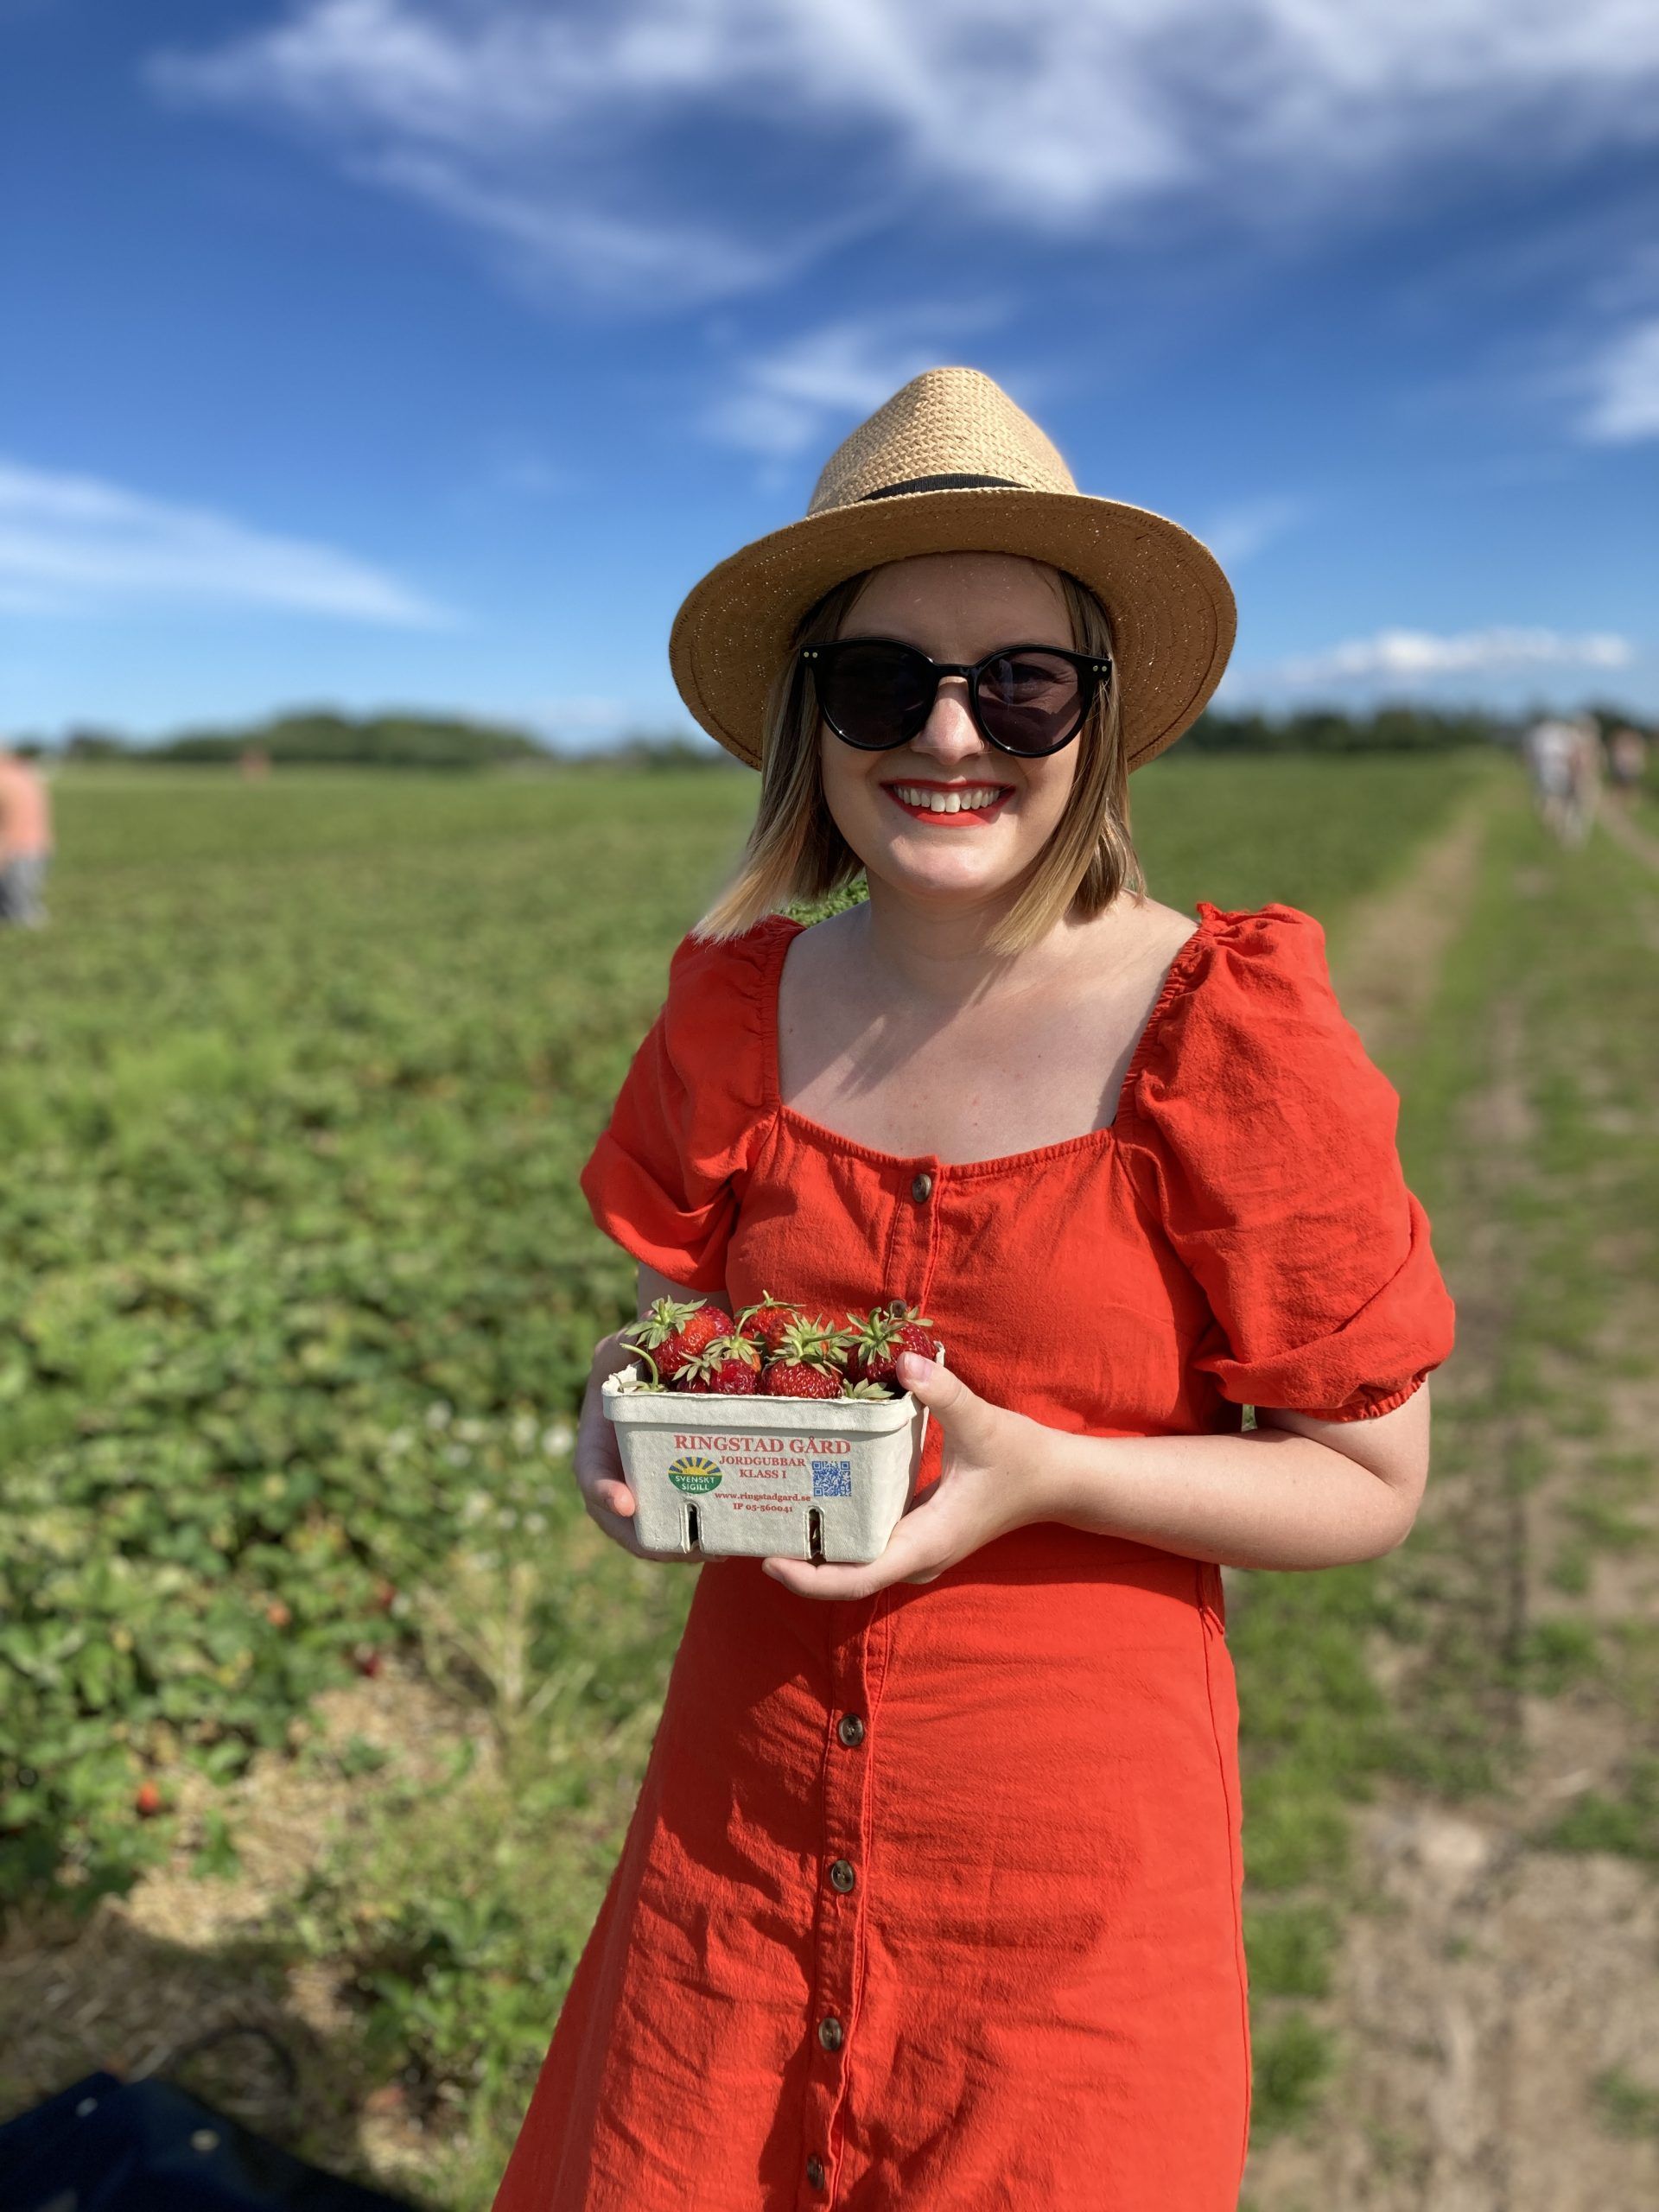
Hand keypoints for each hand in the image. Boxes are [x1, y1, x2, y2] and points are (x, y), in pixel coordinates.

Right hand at [572, 1329, 699, 1564]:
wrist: (661, 1370)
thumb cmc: (636, 1356)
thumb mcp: (625, 1345)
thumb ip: (627, 1343)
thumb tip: (638, 1337)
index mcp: (596, 1443)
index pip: (590, 1475)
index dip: (604, 1492)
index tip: (626, 1504)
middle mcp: (615, 1475)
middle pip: (622, 1523)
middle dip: (650, 1541)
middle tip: (686, 1549)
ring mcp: (643, 1490)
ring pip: (652, 1534)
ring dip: (680, 1549)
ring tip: (717, 1550)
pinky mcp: (672, 1495)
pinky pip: (679, 1525)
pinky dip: (698, 1539)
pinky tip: (730, 1542)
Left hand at [762, 1354, 1056, 1599]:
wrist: (1056, 1480)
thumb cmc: (1022, 1457)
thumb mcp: (984, 1422)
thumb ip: (945, 1393)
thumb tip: (905, 1363)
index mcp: (926, 1543)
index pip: (858, 1580)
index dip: (810, 1578)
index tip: (769, 1561)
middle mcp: (916, 1558)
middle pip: (846, 1578)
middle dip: (799, 1563)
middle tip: (752, 1529)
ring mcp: (916, 1552)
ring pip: (855, 1566)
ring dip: (815, 1552)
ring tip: (769, 1518)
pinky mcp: (917, 1537)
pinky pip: (867, 1548)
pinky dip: (837, 1536)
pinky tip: (810, 1504)